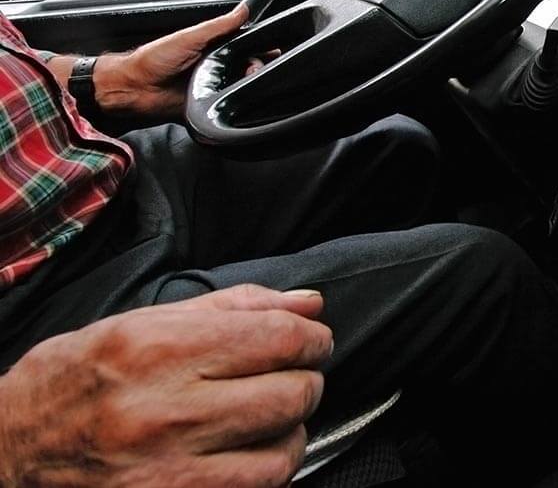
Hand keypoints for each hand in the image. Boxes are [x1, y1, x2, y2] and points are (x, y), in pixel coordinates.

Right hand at [0, 284, 332, 487]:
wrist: (7, 456)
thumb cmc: (77, 382)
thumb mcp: (142, 324)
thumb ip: (233, 308)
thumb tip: (309, 303)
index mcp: (158, 350)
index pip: (280, 338)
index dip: (312, 337)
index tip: (312, 340)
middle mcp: (165, 411)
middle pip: (293, 393)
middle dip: (305, 380)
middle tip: (289, 377)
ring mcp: (171, 472)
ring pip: (285, 449)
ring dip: (288, 430)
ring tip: (263, 419)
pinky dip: (266, 470)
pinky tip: (244, 454)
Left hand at [93, 4, 248, 117]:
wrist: (134, 88)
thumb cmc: (153, 60)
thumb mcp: (190, 37)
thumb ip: (218, 26)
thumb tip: (243, 11)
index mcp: (212, 47)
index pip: (243, 45)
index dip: (259, 47)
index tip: (273, 49)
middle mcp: (214, 67)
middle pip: (247, 67)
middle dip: (257, 67)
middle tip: (256, 68)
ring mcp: (211, 87)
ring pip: (241, 87)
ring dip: (247, 86)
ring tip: (247, 82)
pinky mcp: (207, 107)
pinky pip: (227, 107)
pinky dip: (234, 105)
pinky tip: (237, 100)